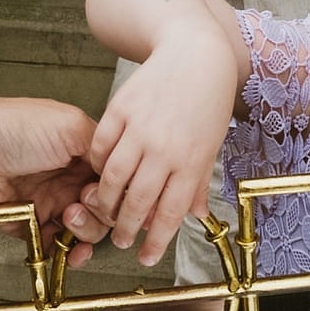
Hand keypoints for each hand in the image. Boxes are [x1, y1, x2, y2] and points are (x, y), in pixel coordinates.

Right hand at [83, 34, 238, 265]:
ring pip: (113, 177)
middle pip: (137, 201)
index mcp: (190, 161)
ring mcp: (139, 127)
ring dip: (105, 201)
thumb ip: (198, 181)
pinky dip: (97, 164)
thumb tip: (195, 216)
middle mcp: (164, 148)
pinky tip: (100, 172)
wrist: (195, 52)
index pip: (169, 213)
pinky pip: (101, 145)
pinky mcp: (120, 108)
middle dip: (125, 228)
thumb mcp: (211, 143)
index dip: (155, 242)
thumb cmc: (208, 100)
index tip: (146, 258)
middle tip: (119, 240)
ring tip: (104, 211)